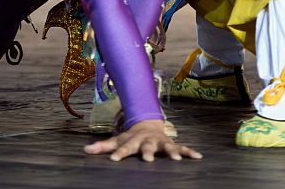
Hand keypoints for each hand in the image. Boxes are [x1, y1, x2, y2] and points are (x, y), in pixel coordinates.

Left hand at [84, 119, 201, 162]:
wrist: (148, 123)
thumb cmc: (131, 136)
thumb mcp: (118, 139)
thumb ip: (104, 146)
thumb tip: (86, 149)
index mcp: (134, 140)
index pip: (125, 148)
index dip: (119, 153)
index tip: (114, 160)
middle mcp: (148, 141)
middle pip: (147, 147)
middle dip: (147, 153)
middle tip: (148, 160)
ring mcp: (161, 142)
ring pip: (167, 147)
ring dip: (172, 152)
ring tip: (176, 160)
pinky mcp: (171, 144)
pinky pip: (182, 148)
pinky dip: (190, 152)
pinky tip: (198, 157)